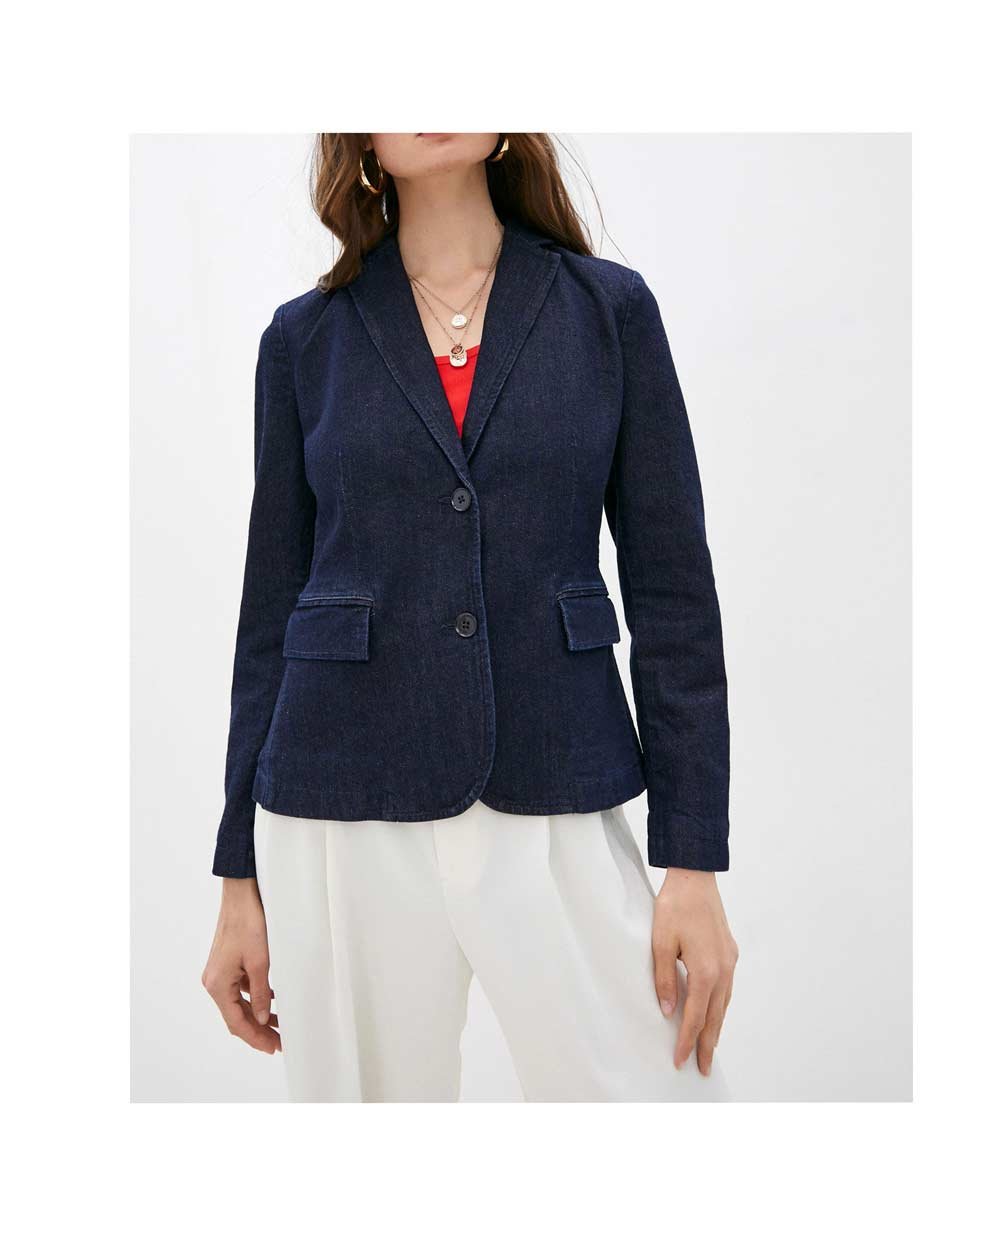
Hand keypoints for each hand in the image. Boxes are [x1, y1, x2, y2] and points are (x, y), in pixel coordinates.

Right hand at [202, 877, 280, 1053]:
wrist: (241, 894)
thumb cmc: (248, 922)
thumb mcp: (260, 962)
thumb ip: (260, 994)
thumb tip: (261, 1019)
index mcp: (217, 984)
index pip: (237, 1022)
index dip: (255, 1038)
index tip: (272, 1047)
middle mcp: (214, 981)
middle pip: (236, 1015)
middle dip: (258, 1030)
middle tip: (279, 1041)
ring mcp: (220, 972)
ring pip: (239, 1003)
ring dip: (258, 1015)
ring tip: (280, 1025)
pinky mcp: (228, 964)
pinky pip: (241, 989)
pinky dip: (256, 998)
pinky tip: (273, 1001)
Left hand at [652, 868, 737, 1075]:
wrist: (695, 877)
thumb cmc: (675, 907)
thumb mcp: (660, 943)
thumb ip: (665, 979)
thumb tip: (670, 1011)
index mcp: (706, 971)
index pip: (695, 1017)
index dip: (687, 1041)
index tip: (680, 1061)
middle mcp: (723, 970)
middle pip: (715, 1017)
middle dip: (707, 1044)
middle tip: (702, 1069)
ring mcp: (730, 961)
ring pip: (724, 1004)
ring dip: (716, 1027)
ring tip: (709, 1048)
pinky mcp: (730, 952)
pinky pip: (727, 989)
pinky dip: (720, 1007)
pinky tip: (714, 1012)